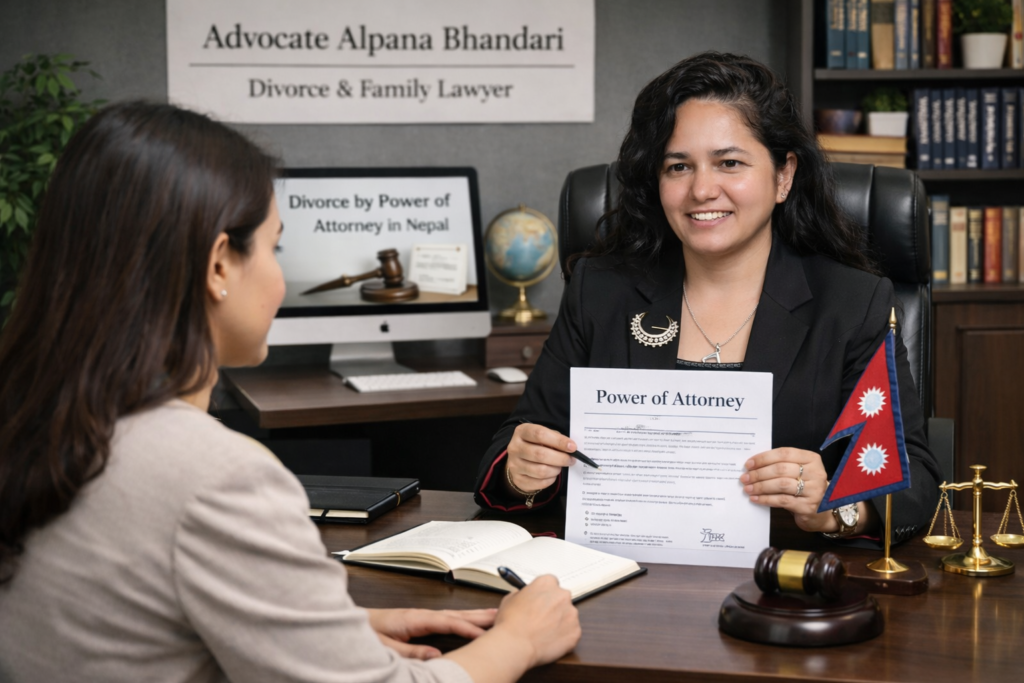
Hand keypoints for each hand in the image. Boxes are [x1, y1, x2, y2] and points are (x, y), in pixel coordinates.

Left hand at [366, 608, 496, 659]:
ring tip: (492, 615)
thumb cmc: (367, 633)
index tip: (485, 632)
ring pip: (453, 615)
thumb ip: (411, 652)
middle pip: (455, 614)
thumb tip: (436, 657)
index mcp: (414, 619)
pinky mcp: (419, 620)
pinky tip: (468, 621)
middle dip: (478, 615)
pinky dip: (462, 618)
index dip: (467, 627)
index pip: (447, 622)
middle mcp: (420, 614)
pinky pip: (447, 618)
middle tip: (500, 615)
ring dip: (473, 615)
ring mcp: (421, 616)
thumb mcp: (386, 647)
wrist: (352, 622)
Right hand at [492, 575, 580, 667]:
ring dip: (560, 622)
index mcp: (546, 583)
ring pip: (568, 616)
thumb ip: (521, 594)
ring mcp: (571, 614)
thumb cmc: (511, 623)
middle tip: (542, 618)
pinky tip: (550, 641)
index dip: (544, 594)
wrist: (516, 644)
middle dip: (554, 607)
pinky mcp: (575, 631)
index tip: (541, 601)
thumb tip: (523, 596)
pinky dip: (564, 637)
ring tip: (544, 632)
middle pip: (562, 599)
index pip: (551, 583)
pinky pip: (572, 633)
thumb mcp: (509, 599)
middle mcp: (562, 595)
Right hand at [506, 423, 576, 493]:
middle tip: (571, 459)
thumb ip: (555, 438)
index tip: (572, 447)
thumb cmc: (536, 445)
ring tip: (560, 466)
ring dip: (556, 469)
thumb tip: (570, 447)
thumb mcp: (543, 436)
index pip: (540, 434)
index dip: (558, 441)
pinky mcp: (518, 479)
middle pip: (540, 454)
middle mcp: (515, 448)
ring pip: (541, 471)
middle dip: (561, 458)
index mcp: (522, 432)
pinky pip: (540, 482)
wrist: (519, 461)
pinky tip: (552, 474)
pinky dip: (551, 479)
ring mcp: (514, 465)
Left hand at [741, 448, 836, 532]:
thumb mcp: (798, 472)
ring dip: (760, 486)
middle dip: (759, 473)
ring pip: (781, 484)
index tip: (748, 464)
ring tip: (748, 488)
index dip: (764, 458)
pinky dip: (766, 499)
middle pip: (781, 469)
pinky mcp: (808, 506)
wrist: (820, 512)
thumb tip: (752, 465)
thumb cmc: (804, 488)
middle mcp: (816, 473)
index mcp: (812, 459)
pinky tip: (755, 499)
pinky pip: (782, 500)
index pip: (784, 453)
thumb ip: (781, 465)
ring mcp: (814, 490)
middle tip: (745, 478)